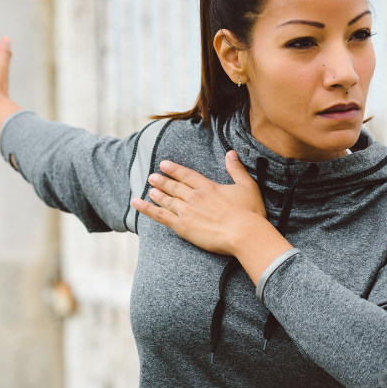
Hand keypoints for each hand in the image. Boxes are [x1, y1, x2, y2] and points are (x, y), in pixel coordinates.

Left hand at [131, 151, 268, 256]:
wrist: (244, 234)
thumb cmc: (249, 213)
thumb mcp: (247, 186)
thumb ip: (236, 169)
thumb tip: (231, 153)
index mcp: (208, 187)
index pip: (187, 175)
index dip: (174, 169)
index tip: (164, 164)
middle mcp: (194, 197)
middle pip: (174, 187)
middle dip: (162, 181)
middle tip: (152, 177)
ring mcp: (186, 211)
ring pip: (166, 200)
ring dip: (157, 193)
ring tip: (149, 189)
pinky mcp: (182, 226)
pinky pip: (160, 216)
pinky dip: (147, 209)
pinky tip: (137, 204)